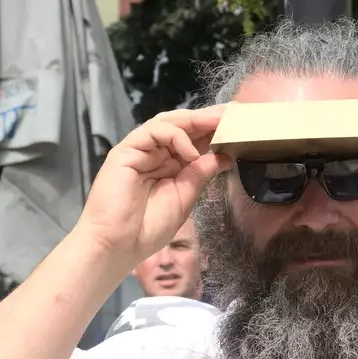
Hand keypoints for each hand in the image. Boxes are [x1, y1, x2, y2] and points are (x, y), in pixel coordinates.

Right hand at [73, 107, 229, 267]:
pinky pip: (153, 132)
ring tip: (220, 123)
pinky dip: (175, 136)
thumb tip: (225, 156)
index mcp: (169, 164)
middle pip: (183, 125)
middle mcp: (155, 153)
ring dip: (196, 120)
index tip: (240, 124)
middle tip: (236, 112)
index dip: (215, 130)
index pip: (194, 139)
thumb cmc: (147, 228)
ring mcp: (140, 149)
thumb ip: (201, 174)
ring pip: (168, 122)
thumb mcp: (184, 197)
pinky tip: (191, 152)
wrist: (117, 246)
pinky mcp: (126, 150)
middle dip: (210, 118)